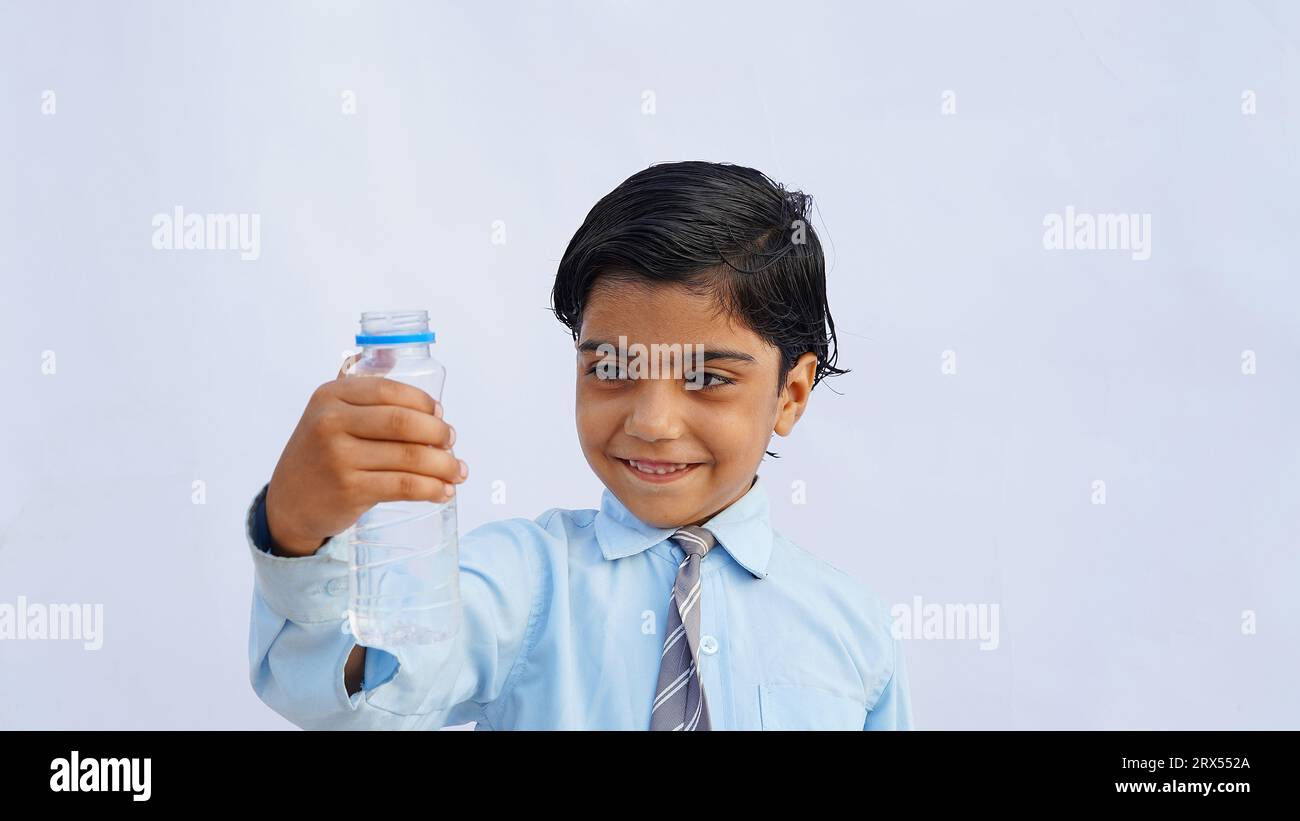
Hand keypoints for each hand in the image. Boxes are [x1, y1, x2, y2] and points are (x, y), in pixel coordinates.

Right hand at [264, 360, 465, 556]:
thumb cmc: (319, 454)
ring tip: (457, 472)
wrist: (288, 503)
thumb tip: (394, 355)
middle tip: (451, 442)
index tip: (440, 414)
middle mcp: (331, 422)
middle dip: (438, 433)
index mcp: (331, 396)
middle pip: (403, 423)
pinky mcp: (350, 490)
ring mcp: (339, 457)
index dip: (422, 402)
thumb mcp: (327, 412)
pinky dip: (431, 489)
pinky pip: (403, 486)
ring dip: (444, 465)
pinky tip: (443, 491)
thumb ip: (359, 388)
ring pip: (409, 457)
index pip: (389, 390)